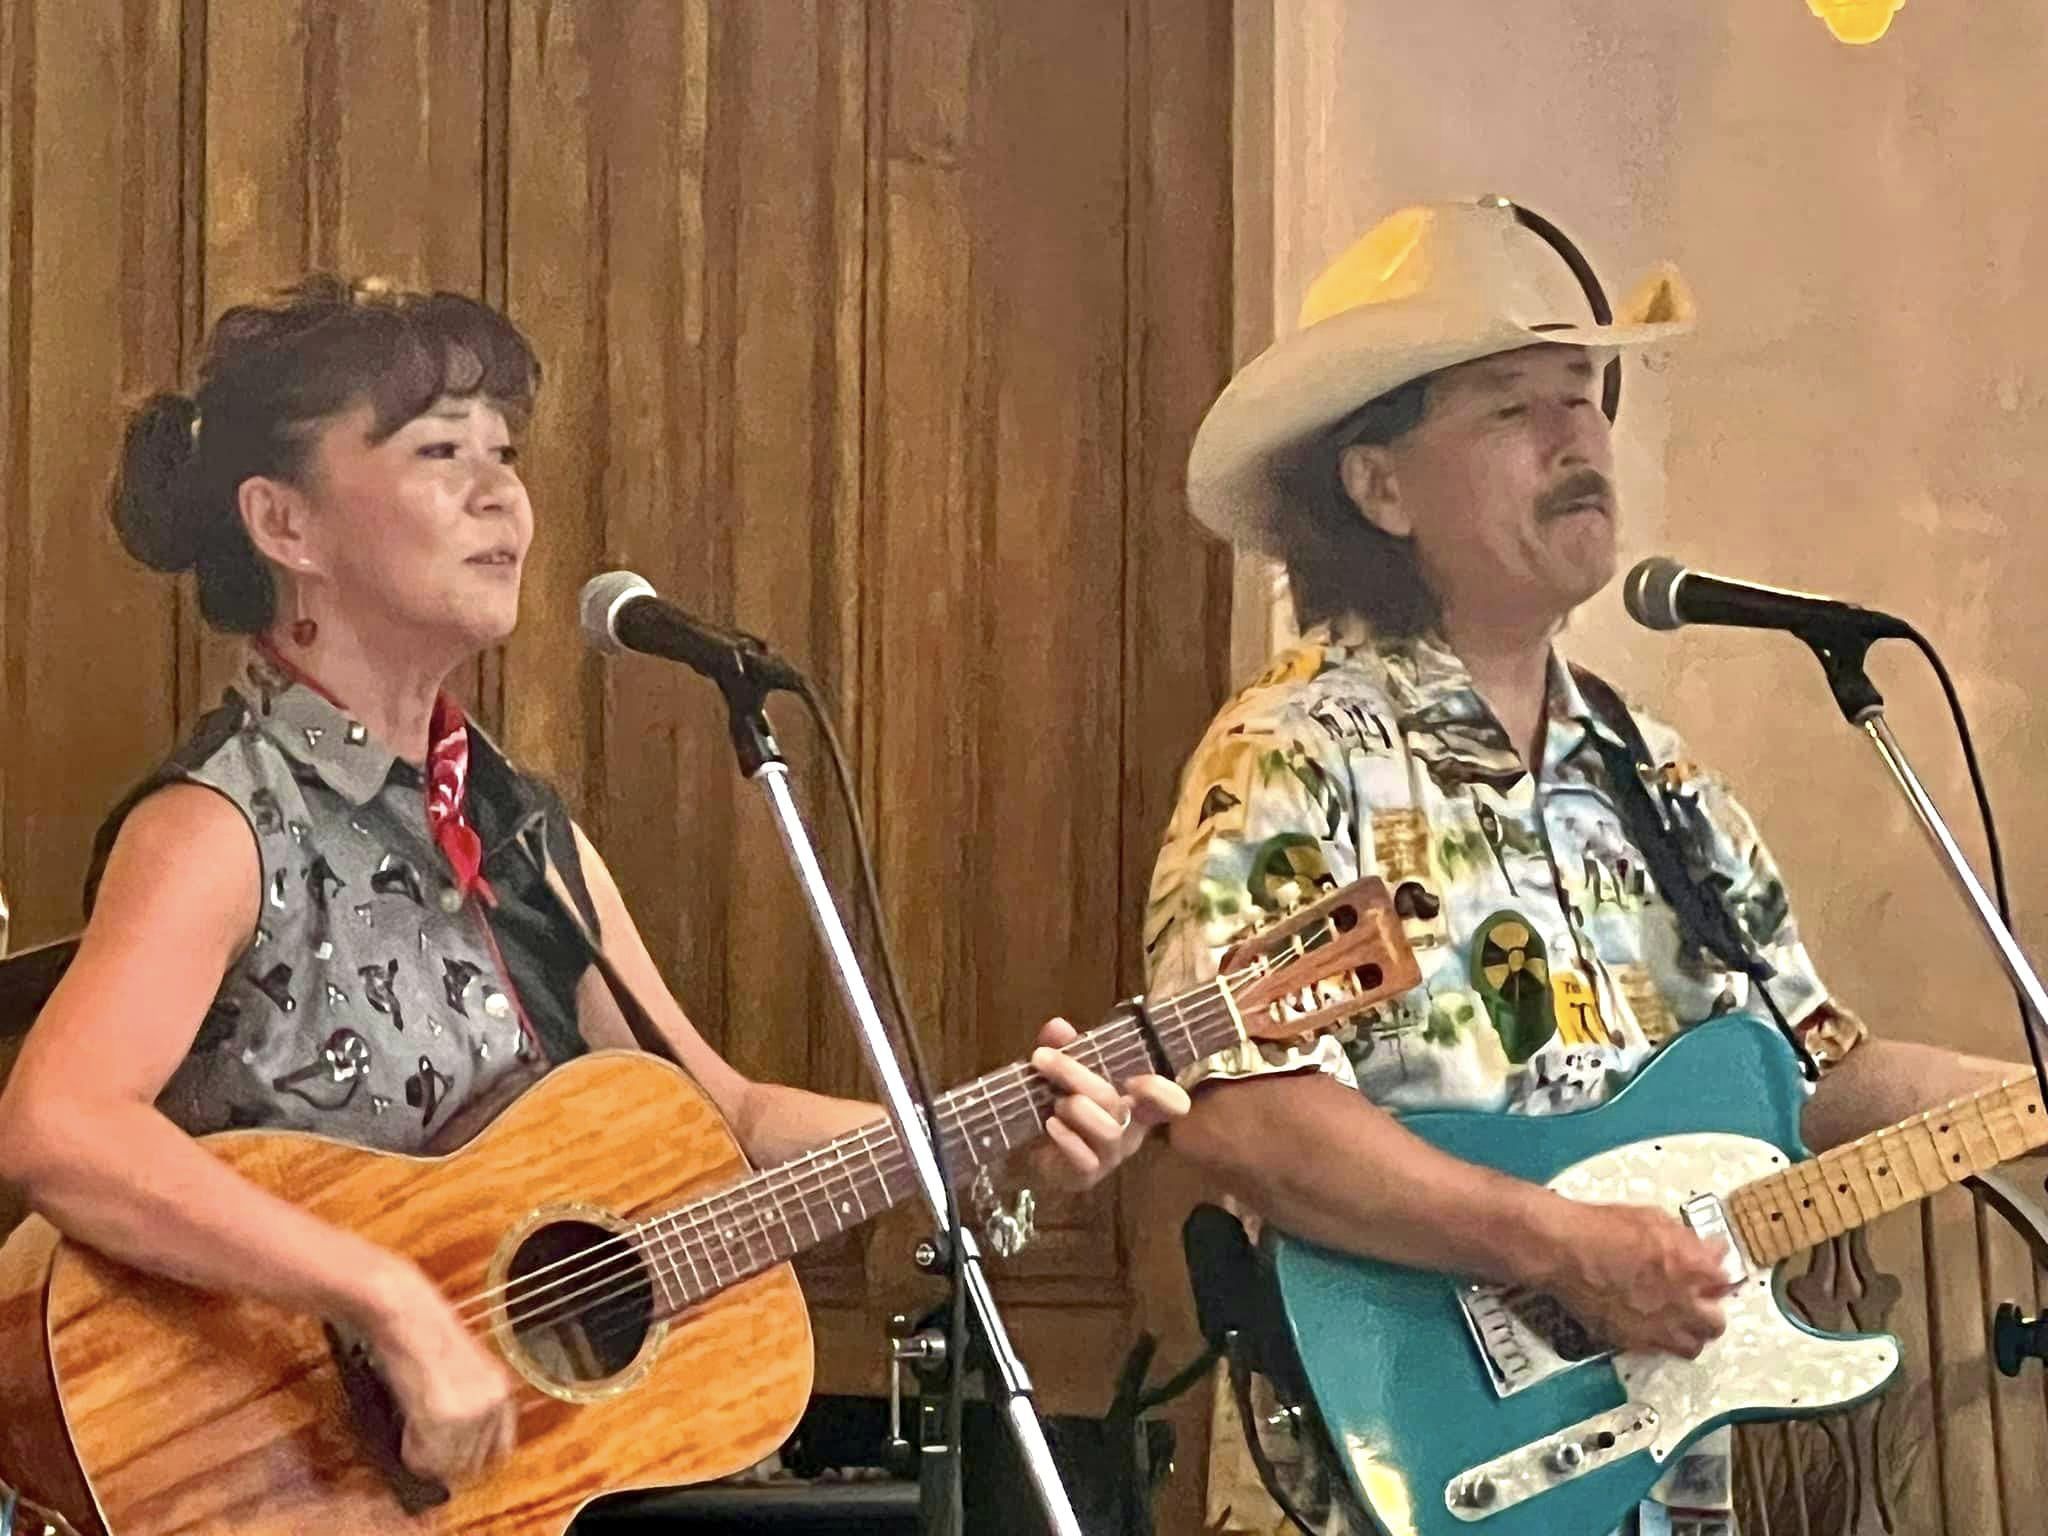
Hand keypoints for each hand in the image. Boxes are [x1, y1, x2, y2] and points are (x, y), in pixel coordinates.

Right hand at [361, 1264, 519, 1485]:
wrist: (407, 1311)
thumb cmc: (425, 1334)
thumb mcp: (464, 1370)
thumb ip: (469, 1405)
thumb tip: (456, 1449)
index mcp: (502, 1389)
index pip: (499, 1450)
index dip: (470, 1456)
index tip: (451, 1457)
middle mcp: (494, 1401)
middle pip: (471, 1464)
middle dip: (443, 1457)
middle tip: (421, 1439)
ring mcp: (471, 1410)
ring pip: (446, 1465)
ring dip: (425, 1455)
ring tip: (412, 1426)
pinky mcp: (443, 1415)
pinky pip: (424, 1458)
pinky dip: (410, 1450)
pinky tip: (406, 1424)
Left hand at [1025, 1017, 1191, 1191]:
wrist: (1031, 1151)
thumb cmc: (1058, 1106)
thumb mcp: (1060, 1072)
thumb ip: (1062, 1048)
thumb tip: (1058, 1027)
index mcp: (1133, 1103)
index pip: (1168, 1101)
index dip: (1162, 1092)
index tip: (1137, 1079)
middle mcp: (1128, 1130)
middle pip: (1115, 1101)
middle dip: (1076, 1075)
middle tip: (1042, 1058)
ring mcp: (1110, 1156)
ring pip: (1108, 1131)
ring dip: (1077, 1110)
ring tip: (1054, 1103)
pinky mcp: (1087, 1176)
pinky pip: (1085, 1159)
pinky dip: (1066, 1138)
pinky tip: (1050, 1124)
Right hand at [1530, 1200, 1737, 1357]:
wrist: (1562, 1250)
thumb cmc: (1603, 1227)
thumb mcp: (1651, 1219)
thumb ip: (1686, 1240)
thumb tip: (1710, 1251)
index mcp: (1692, 1268)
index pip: (1724, 1280)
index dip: (1716, 1275)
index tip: (1708, 1270)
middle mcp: (1682, 1305)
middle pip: (1715, 1324)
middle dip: (1710, 1311)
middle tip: (1697, 1300)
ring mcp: (1657, 1328)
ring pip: (1690, 1346)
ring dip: (1688, 1333)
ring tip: (1676, 1320)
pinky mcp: (1631, 1341)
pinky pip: (1657, 1350)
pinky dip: (1658, 1339)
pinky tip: (1648, 1324)